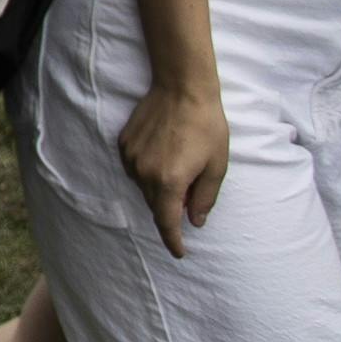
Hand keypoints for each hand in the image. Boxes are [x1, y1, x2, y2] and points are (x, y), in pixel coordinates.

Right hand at [117, 81, 229, 258]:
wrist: (181, 88)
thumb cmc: (206, 126)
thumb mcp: (217, 165)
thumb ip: (204, 198)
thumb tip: (194, 221)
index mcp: (170, 181)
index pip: (167, 222)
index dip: (173, 240)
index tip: (178, 253)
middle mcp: (144, 173)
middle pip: (155, 204)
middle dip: (170, 208)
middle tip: (190, 192)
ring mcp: (131, 158)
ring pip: (143, 187)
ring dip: (159, 187)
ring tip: (178, 165)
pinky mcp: (124, 144)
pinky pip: (135, 167)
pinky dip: (148, 170)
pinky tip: (163, 152)